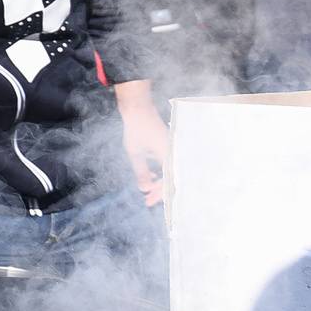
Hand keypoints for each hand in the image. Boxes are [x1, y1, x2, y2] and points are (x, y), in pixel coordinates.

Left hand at [115, 84, 168, 207]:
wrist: (139, 108)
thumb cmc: (136, 129)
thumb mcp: (135, 153)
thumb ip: (141, 171)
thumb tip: (145, 189)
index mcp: (170, 155)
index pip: (169, 181)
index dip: (159, 193)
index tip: (148, 201)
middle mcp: (175, 153)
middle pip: (172, 178)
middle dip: (160, 191)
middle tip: (147, 200)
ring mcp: (173, 149)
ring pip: (170, 172)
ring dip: (160, 182)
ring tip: (148, 192)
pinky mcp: (169, 146)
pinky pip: (168, 164)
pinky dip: (160, 173)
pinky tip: (149, 177)